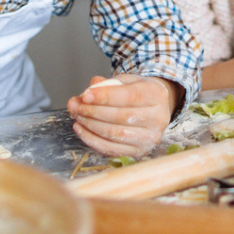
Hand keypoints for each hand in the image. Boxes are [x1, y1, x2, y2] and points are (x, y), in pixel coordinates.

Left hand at [68, 76, 182, 157]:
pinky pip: (111, 148)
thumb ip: (105, 85)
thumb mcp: (125, 81)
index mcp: (156, 95)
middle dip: (93, 111)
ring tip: (77, 115)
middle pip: (122, 116)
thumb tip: (84, 96)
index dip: (105, 96)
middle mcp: (158, 118)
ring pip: (116, 133)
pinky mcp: (139, 151)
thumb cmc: (138, 92)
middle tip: (75, 106)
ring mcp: (150, 138)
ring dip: (91, 125)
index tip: (85, 95)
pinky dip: (92, 139)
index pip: (131, 96)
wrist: (156, 109)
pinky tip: (81, 128)